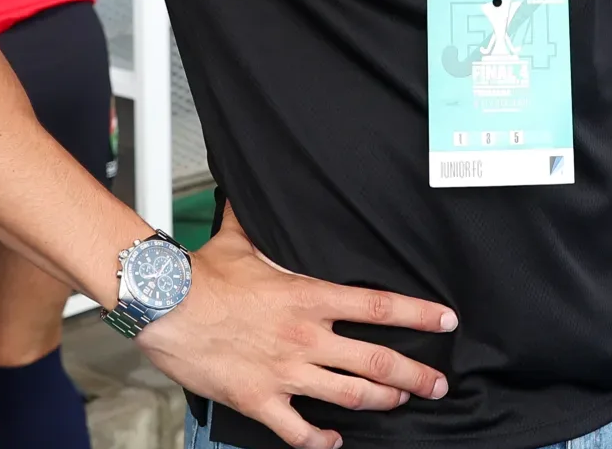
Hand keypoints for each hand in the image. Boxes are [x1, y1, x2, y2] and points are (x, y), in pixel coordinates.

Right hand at [134, 216, 456, 448]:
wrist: (165, 306)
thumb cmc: (201, 275)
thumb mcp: (238, 239)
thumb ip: (257, 219)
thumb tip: (255, 189)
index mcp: (308, 298)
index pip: (379, 306)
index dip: (418, 315)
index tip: (446, 321)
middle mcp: (305, 337)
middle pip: (377, 360)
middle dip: (415, 375)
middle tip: (438, 384)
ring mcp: (285, 372)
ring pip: (350, 396)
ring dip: (381, 401)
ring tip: (399, 402)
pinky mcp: (260, 399)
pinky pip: (299, 430)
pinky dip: (320, 440)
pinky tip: (333, 441)